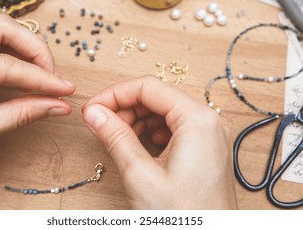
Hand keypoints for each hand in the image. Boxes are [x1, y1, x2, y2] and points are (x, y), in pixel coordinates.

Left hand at [0, 13, 74, 180]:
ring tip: (42, 76)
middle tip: (54, 78)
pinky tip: (22, 71)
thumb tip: (55, 105)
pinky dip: (10, 52)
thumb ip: (16, 115)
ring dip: (24, 48)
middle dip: (35, 50)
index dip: (39, 78)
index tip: (63, 90)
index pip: (0, 64)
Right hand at [82, 76, 236, 208]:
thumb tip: (94, 113)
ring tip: (116, 136)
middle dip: (125, 107)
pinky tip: (137, 145)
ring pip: (164, 112)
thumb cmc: (184, 217)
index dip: (115, 94)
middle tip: (100, 123)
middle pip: (157, 97)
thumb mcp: (140, 175)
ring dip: (136, 120)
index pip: (149, 87)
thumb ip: (115, 137)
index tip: (93, 107)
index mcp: (198, 120)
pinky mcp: (205, 150)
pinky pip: (174, 128)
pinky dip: (151, 132)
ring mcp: (209, 136)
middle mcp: (208, 122)